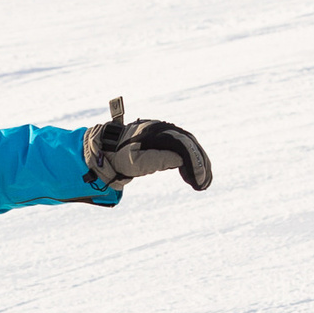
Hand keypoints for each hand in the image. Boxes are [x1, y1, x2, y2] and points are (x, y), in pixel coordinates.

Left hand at [84, 118, 212, 191]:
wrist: (110, 150)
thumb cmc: (121, 157)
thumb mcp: (136, 163)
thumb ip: (157, 160)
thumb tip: (180, 160)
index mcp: (156, 132)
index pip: (182, 144)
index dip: (194, 162)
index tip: (198, 180)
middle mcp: (164, 129)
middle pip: (190, 144)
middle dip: (200, 164)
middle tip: (203, 184)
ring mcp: (167, 133)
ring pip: (190, 147)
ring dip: (199, 164)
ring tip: (203, 183)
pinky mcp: (167, 141)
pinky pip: (185, 150)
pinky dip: (192, 163)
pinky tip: (194, 178)